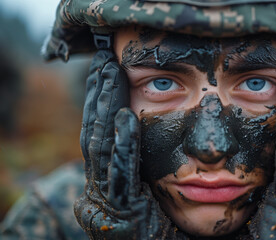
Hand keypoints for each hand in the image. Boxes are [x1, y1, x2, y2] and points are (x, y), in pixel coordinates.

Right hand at [73, 50, 185, 238]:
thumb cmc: (168, 228)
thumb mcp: (156, 188)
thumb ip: (145, 160)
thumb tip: (141, 123)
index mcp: (110, 180)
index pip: (103, 132)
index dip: (103, 100)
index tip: (108, 68)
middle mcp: (101, 189)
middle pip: (97, 133)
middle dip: (100, 96)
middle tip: (103, 61)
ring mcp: (105, 203)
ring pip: (102, 147)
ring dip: (107, 109)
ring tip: (110, 75)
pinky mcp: (119, 216)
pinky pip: (121, 176)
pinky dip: (122, 146)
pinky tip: (127, 118)